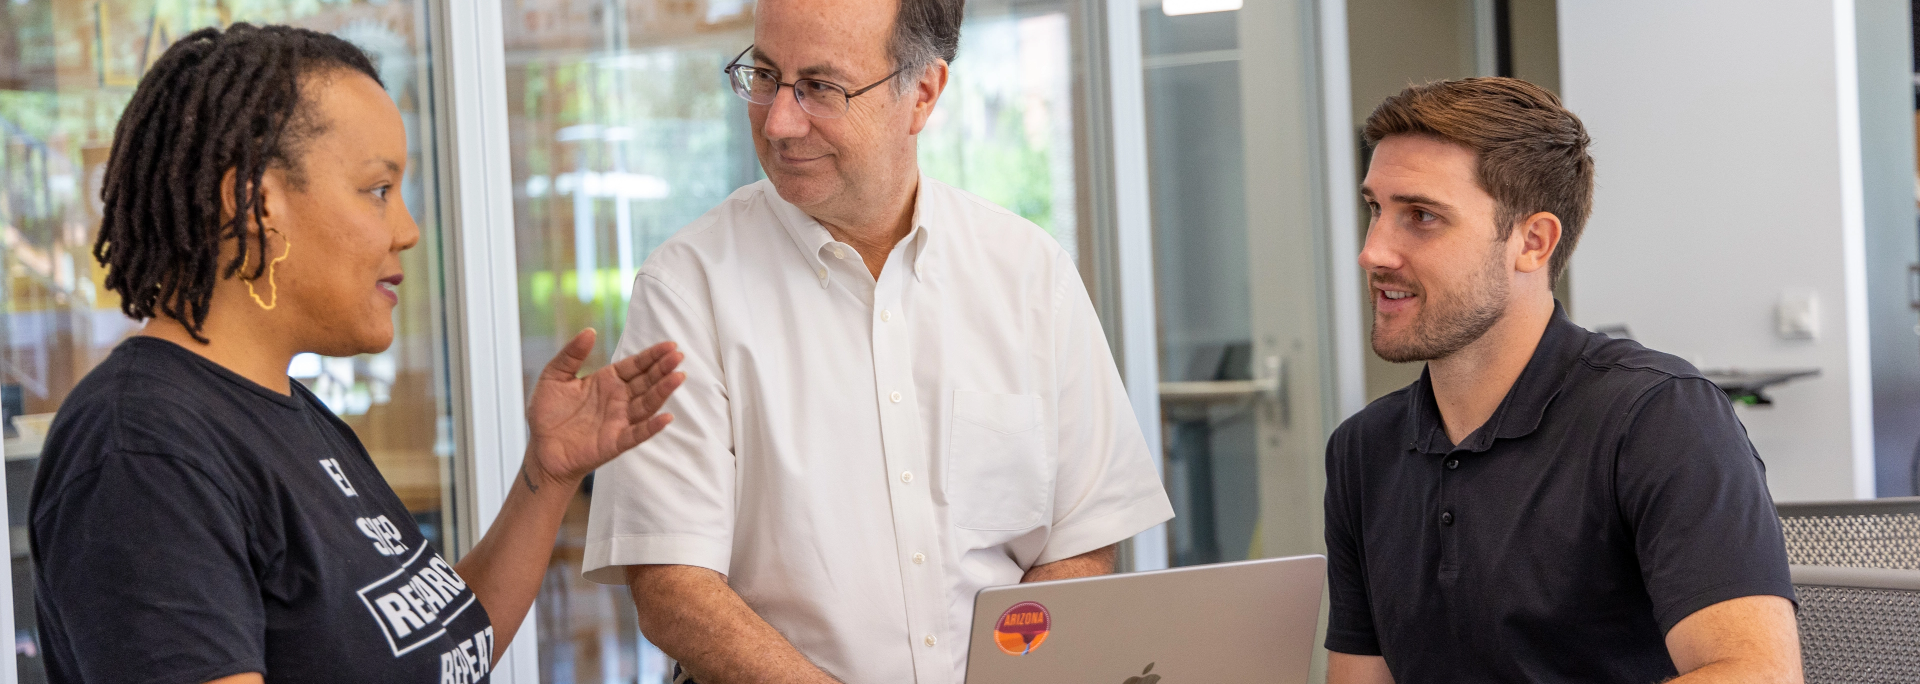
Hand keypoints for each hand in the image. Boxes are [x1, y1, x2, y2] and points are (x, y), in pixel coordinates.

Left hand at [523, 329, 684, 491]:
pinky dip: (652, 427)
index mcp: (607, 381)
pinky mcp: (616, 442)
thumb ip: (571, 354)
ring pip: (647, 404)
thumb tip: (590, 331)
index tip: (670, 345)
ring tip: (678, 377)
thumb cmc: (547, 413)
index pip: (635, 365)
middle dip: (663, 368)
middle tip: (678, 356)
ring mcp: (619, 420)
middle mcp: (618, 399)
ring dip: (663, 392)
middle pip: (647, 382)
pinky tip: (666, 418)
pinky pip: (637, 434)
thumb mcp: (553, 376)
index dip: (652, 355)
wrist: (540, 448)